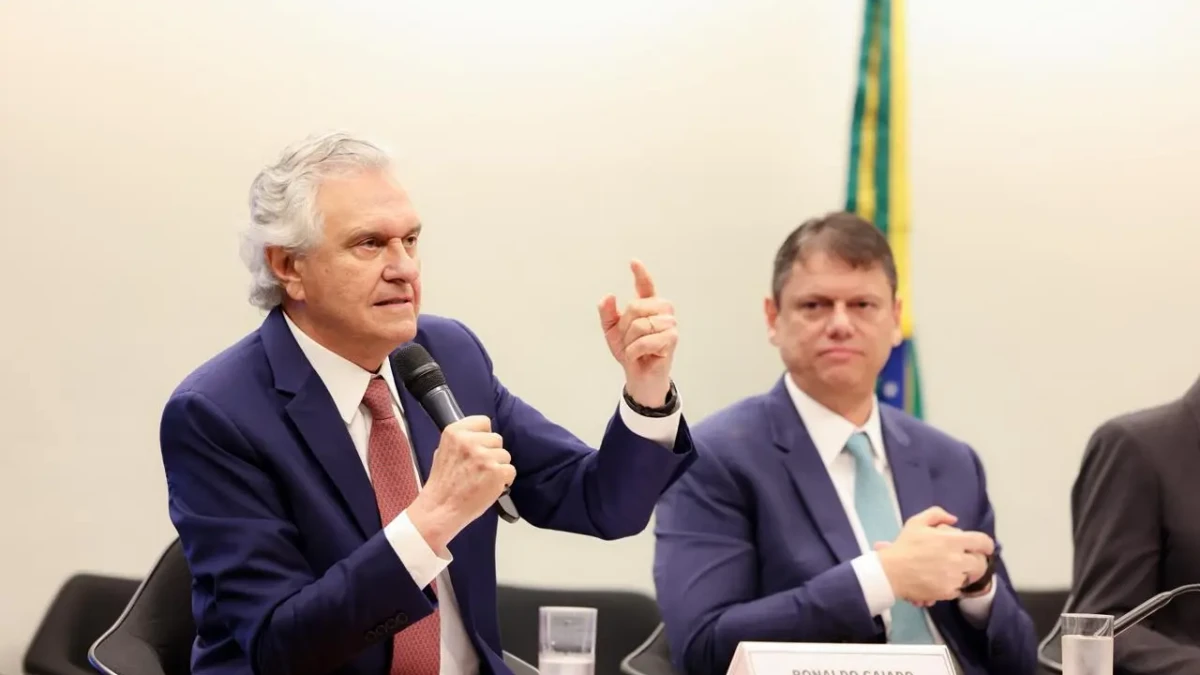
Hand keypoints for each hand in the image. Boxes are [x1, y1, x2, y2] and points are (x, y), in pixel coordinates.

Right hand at [407, 416, 514, 550]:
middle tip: (478, 468)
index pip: (483, 422)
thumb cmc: (443, 484)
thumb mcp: (443, 451)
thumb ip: (462, 440)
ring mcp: (483, 456)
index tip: (479, 446)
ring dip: (498, 467)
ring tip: (482, 479)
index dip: (484, 436)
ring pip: (505, 455)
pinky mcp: (496, 472)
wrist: (441, 509)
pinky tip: (490, 486)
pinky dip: (504, 480)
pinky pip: (510, 470)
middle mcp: (469, 441)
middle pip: (496, 439)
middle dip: (491, 453)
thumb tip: (481, 435)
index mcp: (455, 432)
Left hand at [597, 260, 677, 407]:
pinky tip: (638, 356)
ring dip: (630, 341)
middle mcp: (661, 310)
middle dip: (624, 327)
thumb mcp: (611, 332)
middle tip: (627, 341)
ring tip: (634, 349)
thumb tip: (608, 296)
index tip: (633, 262)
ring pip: (639, 325)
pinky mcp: (672, 338)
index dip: (640, 273)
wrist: (638, 375)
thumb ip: (607, 313)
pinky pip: (645, 340)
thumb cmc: (630, 351)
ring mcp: (669, 323)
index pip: (645, 285)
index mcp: (647, 305)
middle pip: (635, 307)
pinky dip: (635, 351)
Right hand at [874, 507, 994, 606]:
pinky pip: (959, 589)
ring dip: (964, 573)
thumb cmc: (904, 546)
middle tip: (967, 560)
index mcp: (953, 541)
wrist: (891, 572)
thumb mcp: (917, 522)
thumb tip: (954, 520)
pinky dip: (953, 585)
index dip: (986, 544)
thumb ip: (937, 514)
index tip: (984, 547)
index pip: (982, 542)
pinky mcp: (948, 592)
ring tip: (952, 571)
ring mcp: (954, 577)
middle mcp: (958, 559)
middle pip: (981, 562)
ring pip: (971, 577)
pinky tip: (941, 580)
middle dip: (976, 560)